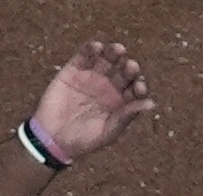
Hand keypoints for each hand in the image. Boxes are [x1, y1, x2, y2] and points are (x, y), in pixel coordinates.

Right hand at [30, 40, 155, 162]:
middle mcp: (107, 86)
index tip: (139, 87)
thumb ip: (127, 116)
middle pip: (122, 71)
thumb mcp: (108, 132)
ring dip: (113, 53)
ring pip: (106, 60)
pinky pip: (83, 56)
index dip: (139, 86)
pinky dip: (90, 49)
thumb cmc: (82, 141)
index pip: (134, 88)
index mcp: (119, 101)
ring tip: (118, 50)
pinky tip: (97, 47)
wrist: (51, 141)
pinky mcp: (73, 71)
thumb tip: (151, 104)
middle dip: (129, 68)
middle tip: (131, 66)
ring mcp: (91, 77)